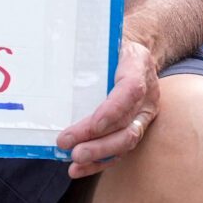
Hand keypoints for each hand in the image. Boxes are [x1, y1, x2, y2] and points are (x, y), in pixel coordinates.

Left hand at [56, 39, 159, 178]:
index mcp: (138, 65)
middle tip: (72, 148)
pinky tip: (79, 168)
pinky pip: (121, 148)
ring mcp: (144, 114)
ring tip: (74, 162)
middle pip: (128, 125)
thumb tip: (56, 48)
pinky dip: (100, 161)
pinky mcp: (136, 127)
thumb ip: (89, 43)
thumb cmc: (115, 42)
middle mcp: (147, 95)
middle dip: (99, 141)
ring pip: (126, 142)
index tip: (93, 124)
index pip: (130, 90)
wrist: (140, 48)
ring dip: (99, 156)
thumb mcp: (107, 35)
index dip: (112, 110)